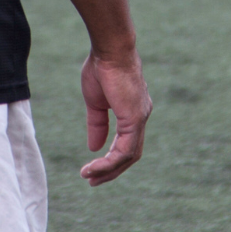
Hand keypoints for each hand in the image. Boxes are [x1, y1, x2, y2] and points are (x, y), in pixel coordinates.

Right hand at [80, 49, 150, 185]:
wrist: (109, 50)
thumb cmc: (102, 68)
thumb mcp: (96, 103)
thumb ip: (97, 124)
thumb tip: (94, 147)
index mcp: (133, 112)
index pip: (127, 143)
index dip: (111, 158)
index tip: (93, 168)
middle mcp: (141, 117)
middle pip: (130, 154)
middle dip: (111, 171)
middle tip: (92, 180)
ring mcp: (140, 119)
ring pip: (128, 156)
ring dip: (108, 170)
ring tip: (89, 177)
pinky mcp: (135, 119)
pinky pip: (124, 150)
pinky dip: (109, 162)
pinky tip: (94, 167)